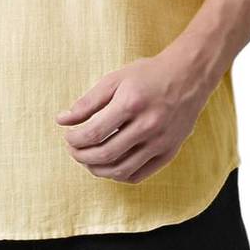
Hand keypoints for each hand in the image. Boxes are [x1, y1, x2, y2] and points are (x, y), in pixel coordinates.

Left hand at [54, 45, 214, 183]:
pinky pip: (138, 175)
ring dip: (97, 169)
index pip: (95, 132)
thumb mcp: (115, 79)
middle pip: (106, 154)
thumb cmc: (148, 75)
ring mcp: (161, 141)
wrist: (188, 76)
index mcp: (131, 103)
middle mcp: (148, 125)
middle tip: (73, 150)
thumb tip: (62, 120)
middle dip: (82, 156)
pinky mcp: (169, 152)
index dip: (75, 139)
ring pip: (121, 170)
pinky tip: (109, 165)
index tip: (68, 137)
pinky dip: (118, 175)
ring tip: (88, 159)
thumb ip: (88, 101)